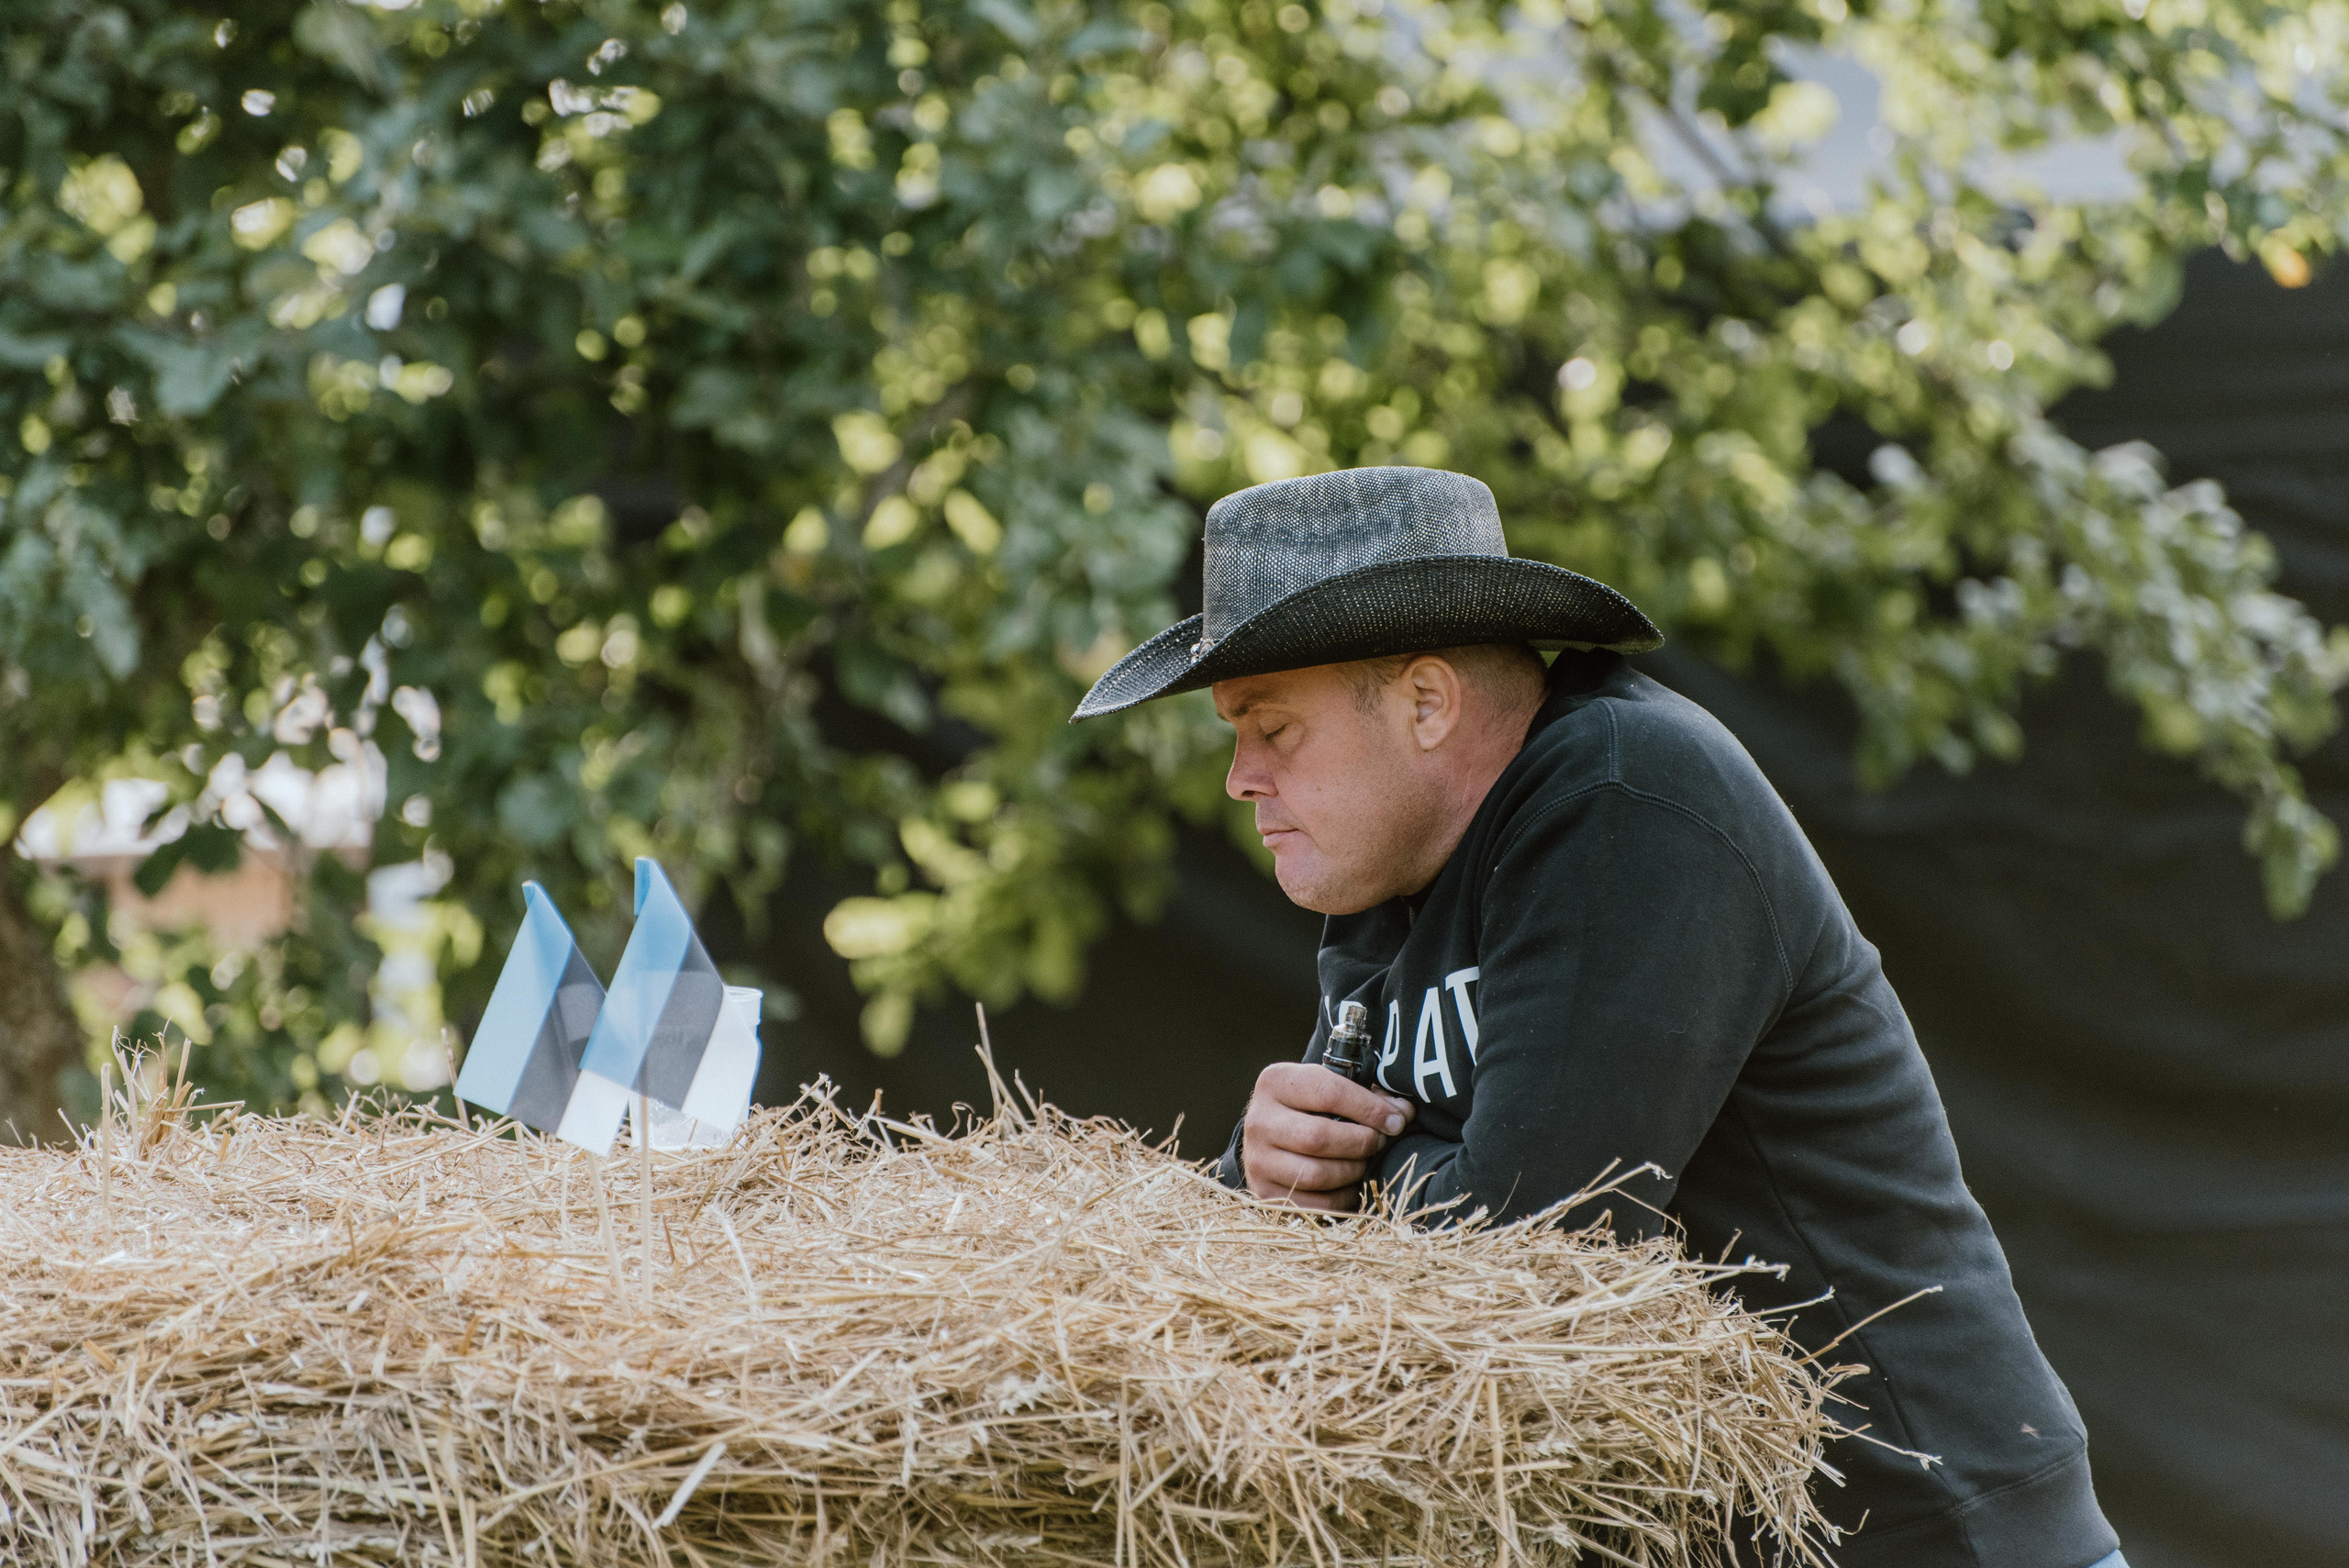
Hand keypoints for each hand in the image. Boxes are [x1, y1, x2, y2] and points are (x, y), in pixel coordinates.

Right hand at [1240, 1062, 1414, 1211]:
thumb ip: (1366, 1096)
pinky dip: (1342, 1196)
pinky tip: (1350, 1183)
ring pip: (1316, 1174)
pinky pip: (1315, 1204)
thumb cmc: (1310, 1108)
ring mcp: (1257, 1160)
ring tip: (1364, 1161)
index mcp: (1275, 1083)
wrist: (1270, 1138)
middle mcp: (1258, 1121)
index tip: (1397, 1120)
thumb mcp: (1329, 1088)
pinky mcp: (1264, 1193)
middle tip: (1380, 1142)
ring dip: (1353, 1170)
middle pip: (1319, 1137)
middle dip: (1362, 1142)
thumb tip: (1403, 1114)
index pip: (1328, 1093)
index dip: (1370, 1108)